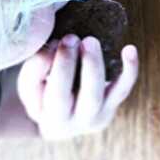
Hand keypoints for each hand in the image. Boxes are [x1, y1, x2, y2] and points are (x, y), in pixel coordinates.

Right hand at [17, 35, 138, 140]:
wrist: (62, 117)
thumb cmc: (43, 92)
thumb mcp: (30, 83)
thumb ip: (36, 66)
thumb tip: (54, 47)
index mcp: (52, 118)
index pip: (56, 93)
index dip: (57, 66)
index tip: (58, 40)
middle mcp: (77, 121)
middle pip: (81, 94)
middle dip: (74, 64)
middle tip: (71, 38)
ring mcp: (98, 114)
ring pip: (103, 92)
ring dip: (96, 64)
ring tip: (90, 41)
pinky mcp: (113, 103)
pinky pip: (124, 87)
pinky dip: (129, 69)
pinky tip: (129, 49)